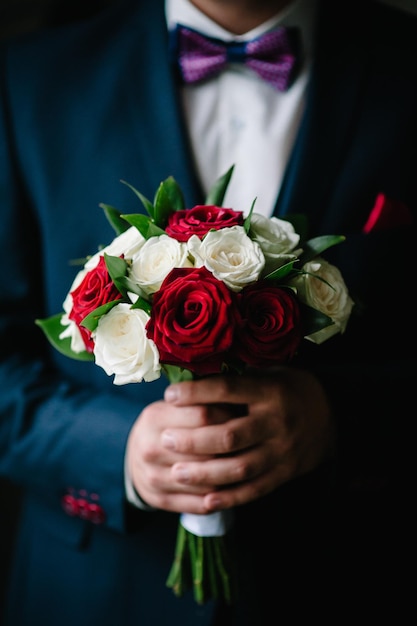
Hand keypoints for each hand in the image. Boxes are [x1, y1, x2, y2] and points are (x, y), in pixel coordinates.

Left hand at [126, 368, 334, 514]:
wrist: (333, 414)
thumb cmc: (288, 388)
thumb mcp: (268, 372)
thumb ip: (236, 379)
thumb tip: (190, 378)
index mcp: (270, 391)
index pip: (227, 390)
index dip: (196, 393)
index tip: (169, 397)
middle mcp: (277, 422)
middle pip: (229, 436)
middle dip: (194, 441)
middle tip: (166, 440)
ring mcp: (282, 451)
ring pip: (239, 468)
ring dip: (205, 474)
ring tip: (176, 473)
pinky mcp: (285, 473)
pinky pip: (254, 490)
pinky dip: (229, 497)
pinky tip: (205, 499)